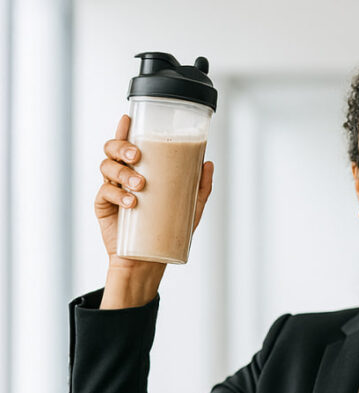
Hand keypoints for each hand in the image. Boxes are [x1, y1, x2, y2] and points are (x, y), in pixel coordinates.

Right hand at [95, 114, 213, 269]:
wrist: (149, 260)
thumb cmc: (168, 232)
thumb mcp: (190, 208)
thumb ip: (200, 186)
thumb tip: (208, 162)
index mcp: (138, 171)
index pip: (128, 146)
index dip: (124, 130)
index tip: (129, 119)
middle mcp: (122, 177)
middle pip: (112, 150)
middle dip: (121, 147)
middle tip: (137, 156)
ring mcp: (111, 190)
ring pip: (107, 167)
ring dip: (122, 172)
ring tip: (140, 185)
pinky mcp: (103, 206)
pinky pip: (104, 192)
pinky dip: (117, 194)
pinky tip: (131, 202)